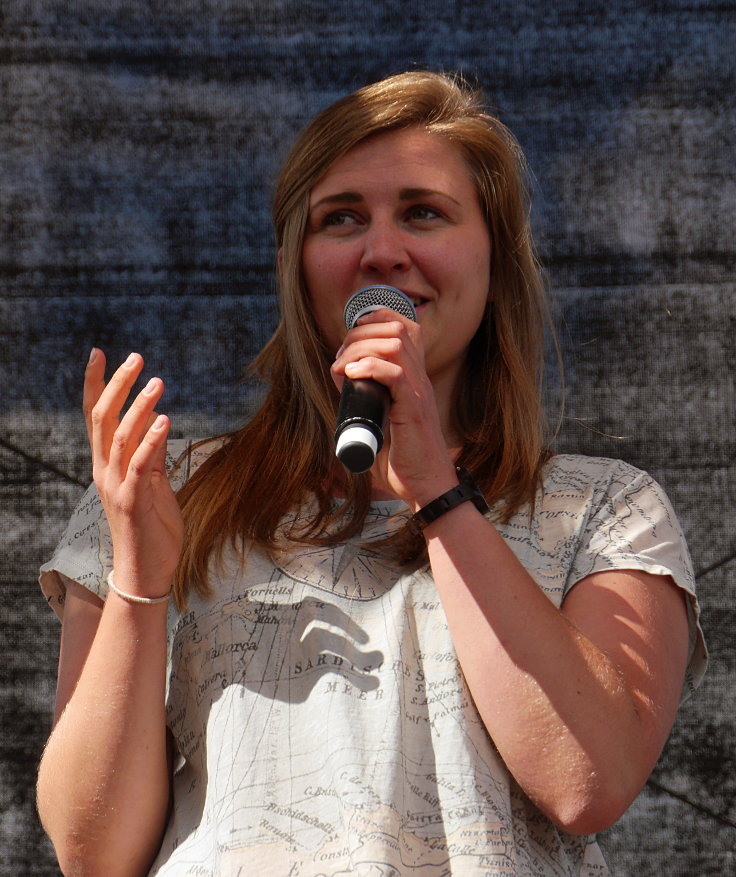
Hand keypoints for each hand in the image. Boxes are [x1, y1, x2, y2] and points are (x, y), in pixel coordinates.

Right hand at [84, 349, 183, 596]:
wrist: (148, 571)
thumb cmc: (152, 527)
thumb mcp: (155, 483)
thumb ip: (153, 454)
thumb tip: (158, 420)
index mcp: (108, 464)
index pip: (96, 416)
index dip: (97, 384)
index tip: (101, 353)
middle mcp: (105, 471)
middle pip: (103, 418)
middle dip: (117, 385)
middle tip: (136, 358)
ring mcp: (116, 486)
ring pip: (120, 437)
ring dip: (139, 407)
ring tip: (158, 382)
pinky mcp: (132, 502)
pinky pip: (139, 466)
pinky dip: (151, 441)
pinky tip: (165, 420)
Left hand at [331, 310, 457, 507]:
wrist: (427, 489)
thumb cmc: (402, 461)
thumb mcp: (378, 420)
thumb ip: (364, 398)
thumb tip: (340, 378)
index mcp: (414, 379)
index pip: (405, 327)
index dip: (377, 319)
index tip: (351, 334)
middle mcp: (419, 380)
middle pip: (396, 329)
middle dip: (359, 334)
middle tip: (340, 359)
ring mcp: (418, 393)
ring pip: (395, 345)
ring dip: (360, 349)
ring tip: (342, 368)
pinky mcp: (414, 411)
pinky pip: (395, 374)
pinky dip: (370, 368)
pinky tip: (352, 375)